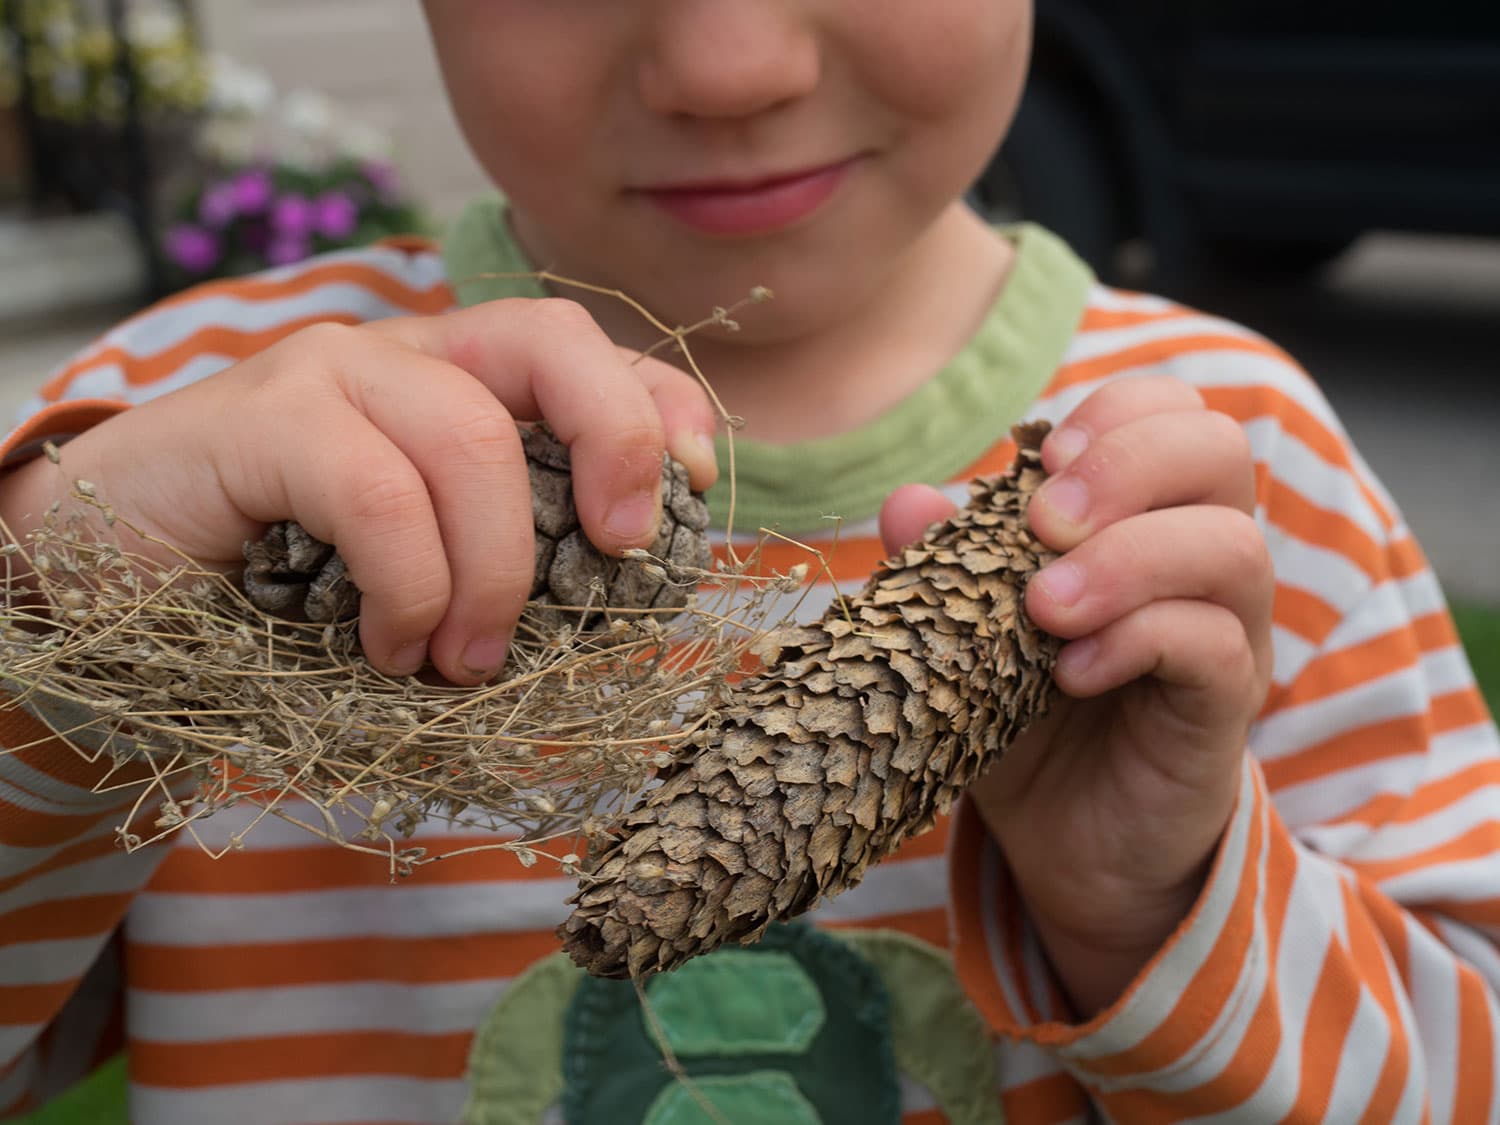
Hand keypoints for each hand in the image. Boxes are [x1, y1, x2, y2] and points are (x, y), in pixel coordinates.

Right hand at [0, 299, 716, 685]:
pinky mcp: (261, 417)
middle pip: (550, 338)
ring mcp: (330, 373)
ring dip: (493, 571)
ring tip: (465, 659)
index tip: (693, 486)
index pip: (587, 351)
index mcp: (457, 382)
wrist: (105, 573)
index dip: (659, 404)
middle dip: (617, 438)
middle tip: (617, 551)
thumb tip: (608, 603)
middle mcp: (404, 357)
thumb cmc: (282, 579)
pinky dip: (408, 586)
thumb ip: (502, 557)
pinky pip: (375, 492)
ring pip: (468, 438)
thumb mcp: (423, 569)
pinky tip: (389, 647)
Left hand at [881, 376, 1272, 1014]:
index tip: (1039, 463)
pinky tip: (1069, 674)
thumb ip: (942, 565)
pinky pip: (1216, 644)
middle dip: (1124, 465)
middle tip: (1044, 524)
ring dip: (1127, 560)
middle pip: (1217, 449)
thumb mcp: (965, 633)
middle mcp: (1201, 558)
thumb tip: (907, 502)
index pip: (1170, 411)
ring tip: (1045, 610)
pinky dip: (1137, 641)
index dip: (1113, 414)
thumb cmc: (1020, 715)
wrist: (1067, 839)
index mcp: (1146, 515)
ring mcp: (1228, 630)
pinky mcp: (1227, 706)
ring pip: (1231, 546)